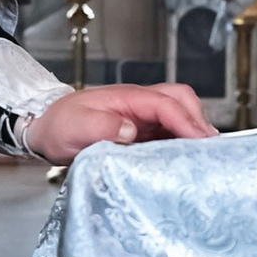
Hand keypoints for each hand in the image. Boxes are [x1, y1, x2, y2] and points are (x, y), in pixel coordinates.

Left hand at [22, 82, 213, 162]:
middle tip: (210, 147)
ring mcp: (142, 116)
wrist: (46, 129)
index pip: (165, 104)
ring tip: (203, 154)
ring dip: (194, 130)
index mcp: (127, 97)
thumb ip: (102, 125)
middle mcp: (139, 103)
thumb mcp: (75, 125)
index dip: (186, 121)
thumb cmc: (59, 124)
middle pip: (181, 100)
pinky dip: (183, 141)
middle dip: (198, 119)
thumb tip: (131, 130)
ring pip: (180, 113)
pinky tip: (186, 158)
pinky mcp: (142, 130)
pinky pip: (170, 130)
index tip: (200, 140)